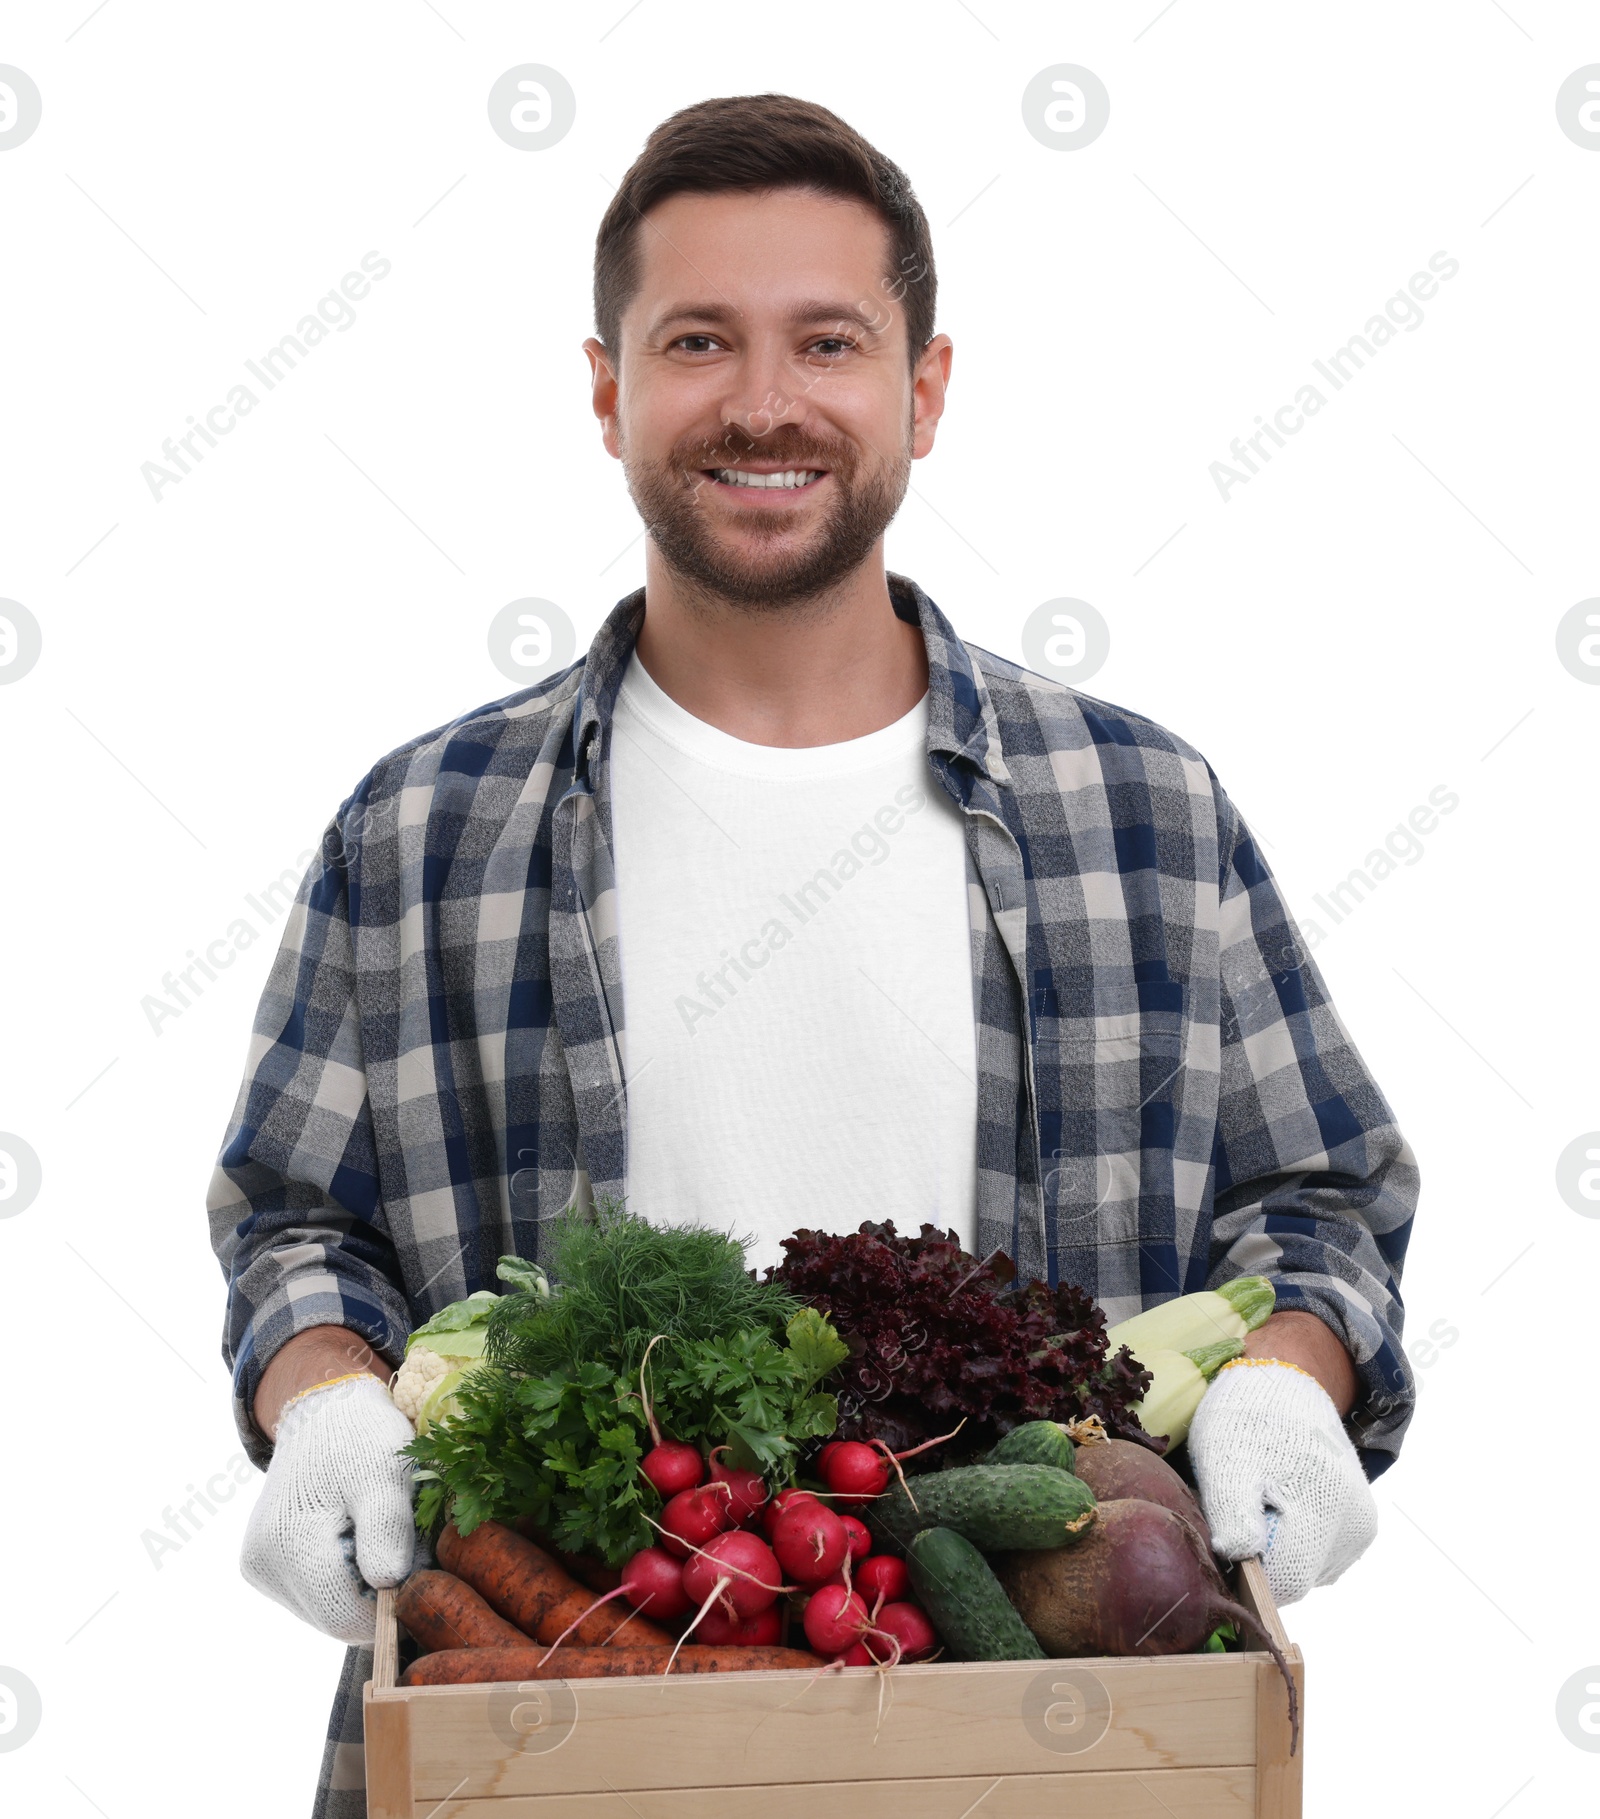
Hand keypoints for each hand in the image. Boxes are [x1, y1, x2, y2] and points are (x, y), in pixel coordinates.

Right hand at [240, 1374, 418, 1642]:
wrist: (324, 1410)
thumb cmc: (361, 1436)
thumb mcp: (386, 1472)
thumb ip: (387, 1527)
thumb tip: (389, 1584)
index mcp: (287, 1544)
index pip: (344, 1617)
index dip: (390, 1606)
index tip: (421, 1570)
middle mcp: (262, 1566)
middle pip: (334, 1618)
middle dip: (378, 1594)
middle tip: (406, 1546)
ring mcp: (260, 1568)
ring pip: (325, 1609)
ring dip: (362, 1584)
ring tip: (379, 1535)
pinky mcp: (265, 1565)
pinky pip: (315, 1592)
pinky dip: (345, 1574)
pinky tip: (356, 1536)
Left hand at [1188, 1359, 1377, 1605]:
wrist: (1285, 1383)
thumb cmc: (1246, 1419)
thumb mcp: (1223, 1458)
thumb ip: (1232, 1513)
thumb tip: (1241, 1560)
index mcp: (1323, 1505)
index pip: (1285, 1580)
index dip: (1247, 1569)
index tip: (1227, 1535)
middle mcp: (1354, 1523)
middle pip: (1297, 1576)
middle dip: (1263, 1555)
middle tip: (1241, 1508)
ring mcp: (1361, 1526)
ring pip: (1309, 1567)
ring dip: (1280, 1547)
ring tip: (1263, 1498)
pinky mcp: (1362, 1525)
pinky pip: (1321, 1554)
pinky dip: (1297, 1538)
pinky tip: (1283, 1502)